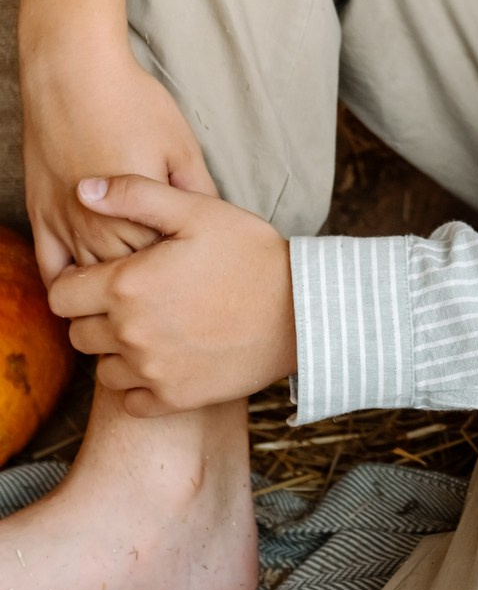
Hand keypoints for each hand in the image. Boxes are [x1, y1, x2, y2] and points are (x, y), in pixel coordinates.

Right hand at [19, 0, 215, 282]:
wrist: (74, 75)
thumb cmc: (134, 104)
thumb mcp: (182, 146)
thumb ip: (198, 193)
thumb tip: (218, 225)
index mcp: (143, 214)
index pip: (167, 268)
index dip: (184, 278)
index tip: (200, 286)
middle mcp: (102, 228)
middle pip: (129, 282)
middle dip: (152, 294)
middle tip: (171, 307)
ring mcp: (68, 225)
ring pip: (90, 282)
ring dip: (110, 298)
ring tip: (135, 310)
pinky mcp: (42, 216)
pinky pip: (49, 268)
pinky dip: (66, 286)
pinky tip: (83, 295)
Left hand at [50, 175, 297, 416]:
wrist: (303, 309)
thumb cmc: (252, 253)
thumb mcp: (197, 210)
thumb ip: (135, 195)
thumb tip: (83, 189)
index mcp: (127, 284)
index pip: (61, 295)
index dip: (76, 283)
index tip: (104, 276)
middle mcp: (130, 333)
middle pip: (78, 333)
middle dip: (96, 315)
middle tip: (134, 298)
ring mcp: (151, 371)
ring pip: (102, 367)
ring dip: (116, 350)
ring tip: (152, 327)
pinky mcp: (174, 398)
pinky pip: (129, 400)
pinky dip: (138, 383)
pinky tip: (164, 359)